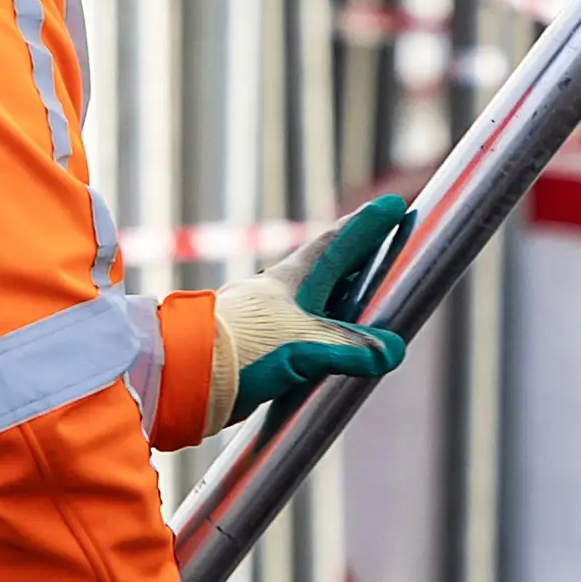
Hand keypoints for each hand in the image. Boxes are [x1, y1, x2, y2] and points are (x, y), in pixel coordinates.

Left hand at [213, 193, 416, 420]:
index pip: (339, 243)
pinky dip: (327, 337)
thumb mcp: (306, 345)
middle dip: (360, 261)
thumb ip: (351, 348)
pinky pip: (307, 336)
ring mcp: (272, 320)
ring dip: (344, 302)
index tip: (392, 206)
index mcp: (296, 279)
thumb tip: (391, 350)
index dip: (368, 226)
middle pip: (331, 270)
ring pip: (318, 304)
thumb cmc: (244, 346)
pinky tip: (335, 352)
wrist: (188, 375)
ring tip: (369, 305)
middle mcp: (284, 293)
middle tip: (386, 249)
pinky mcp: (263, 348)